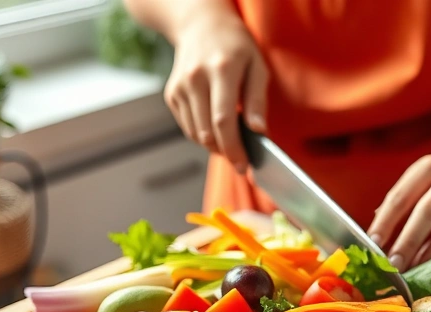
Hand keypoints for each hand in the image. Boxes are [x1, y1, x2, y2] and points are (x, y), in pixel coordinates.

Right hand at [165, 13, 267, 172]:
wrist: (201, 26)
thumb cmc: (236, 47)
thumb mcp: (257, 67)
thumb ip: (257, 100)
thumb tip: (258, 131)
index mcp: (221, 70)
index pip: (223, 120)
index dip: (233, 148)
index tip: (243, 165)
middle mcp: (195, 78)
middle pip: (207, 131)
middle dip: (226, 152)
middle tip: (241, 159)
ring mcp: (179, 87)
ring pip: (195, 134)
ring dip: (214, 145)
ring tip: (231, 140)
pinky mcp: (171, 95)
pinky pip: (187, 127)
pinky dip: (202, 134)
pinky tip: (215, 125)